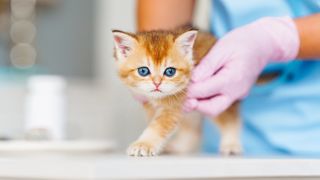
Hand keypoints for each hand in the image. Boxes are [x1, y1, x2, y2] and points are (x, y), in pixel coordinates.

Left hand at [184, 17, 299, 116]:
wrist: (263, 44)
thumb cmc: (242, 42)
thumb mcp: (222, 49)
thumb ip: (206, 66)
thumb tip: (191, 80)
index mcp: (232, 79)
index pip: (204, 91)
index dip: (188, 90)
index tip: (176, 86)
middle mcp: (236, 92)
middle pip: (211, 109)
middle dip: (194, 105)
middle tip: (180, 97)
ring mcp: (238, 95)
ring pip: (215, 108)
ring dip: (199, 104)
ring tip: (186, 95)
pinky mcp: (237, 94)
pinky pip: (219, 101)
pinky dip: (207, 99)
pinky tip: (198, 91)